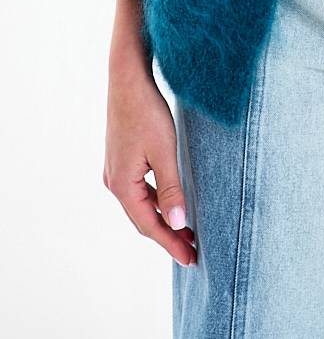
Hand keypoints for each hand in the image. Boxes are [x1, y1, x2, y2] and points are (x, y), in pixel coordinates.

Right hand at [102, 56, 196, 267]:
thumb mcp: (165, 151)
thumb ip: (172, 189)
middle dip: (168, 235)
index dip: (171, 243)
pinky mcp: (122, 160)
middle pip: (144, 219)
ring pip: (142, 205)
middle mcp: (114, 182)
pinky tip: (171, 204)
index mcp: (122, 185)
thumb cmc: (147, 112)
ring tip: (187, 232)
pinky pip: (140, 191)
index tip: (191, 260)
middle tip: (193, 251)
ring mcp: (116, 171)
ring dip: (163, 219)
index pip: (150, 226)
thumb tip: (179, 222)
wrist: (128, 79)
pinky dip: (157, 202)